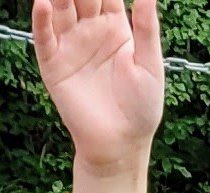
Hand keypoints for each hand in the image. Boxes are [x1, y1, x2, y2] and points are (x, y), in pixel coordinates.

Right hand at [32, 0, 162, 192]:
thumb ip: (147, 30)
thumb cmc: (142, 108)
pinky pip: (44, 37)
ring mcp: (70, 45)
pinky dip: (41, 20)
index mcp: (116, 30)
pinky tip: (42, 3)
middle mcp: (90, 32)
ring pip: (60, 10)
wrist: (121, 143)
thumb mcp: (150, 66)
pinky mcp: (53, 63)